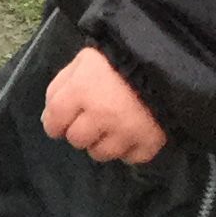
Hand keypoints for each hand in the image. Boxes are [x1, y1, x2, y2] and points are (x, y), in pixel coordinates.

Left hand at [42, 48, 166, 164]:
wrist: (167, 61)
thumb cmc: (119, 58)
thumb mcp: (84, 61)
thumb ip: (60, 87)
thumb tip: (48, 118)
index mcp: (82, 91)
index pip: (53, 121)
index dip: (55, 123)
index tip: (63, 122)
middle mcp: (101, 116)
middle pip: (77, 140)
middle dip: (81, 131)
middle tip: (94, 118)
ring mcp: (126, 133)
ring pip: (100, 154)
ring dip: (103, 142)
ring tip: (113, 125)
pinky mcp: (149, 143)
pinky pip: (129, 159)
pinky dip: (129, 149)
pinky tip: (132, 133)